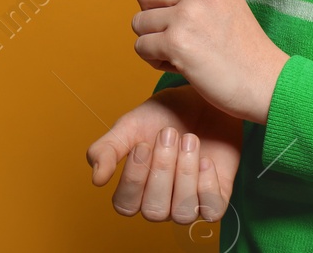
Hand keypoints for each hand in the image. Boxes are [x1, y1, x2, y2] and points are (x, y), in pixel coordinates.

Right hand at [86, 84, 240, 223]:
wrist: (202, 100)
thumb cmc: (165, 115)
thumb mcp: (131, 125)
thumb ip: (108, 149)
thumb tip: (97, 179)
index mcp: (136, 190)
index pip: (125, 205)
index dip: (134, 178)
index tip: (143, 144)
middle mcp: (161, 202)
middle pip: (154, 211)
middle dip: (162, 170)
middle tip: (169, 134)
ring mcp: (188, 202)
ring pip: (182, 213)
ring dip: (185, 174)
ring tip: (189, 139)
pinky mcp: (215, 197)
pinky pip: (211, 210)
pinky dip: (208, 185)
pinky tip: (206, 158)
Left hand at [114, 0, 290, 123]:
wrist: (265, 81)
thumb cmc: (240, 45)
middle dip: (150, 15)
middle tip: (178, 34)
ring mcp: (188, 15)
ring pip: (138, 22)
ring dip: (153, 41)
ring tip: (185, 51)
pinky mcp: (178, 44)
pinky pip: (141, 47)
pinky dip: (155, 60)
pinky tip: (182, 65)